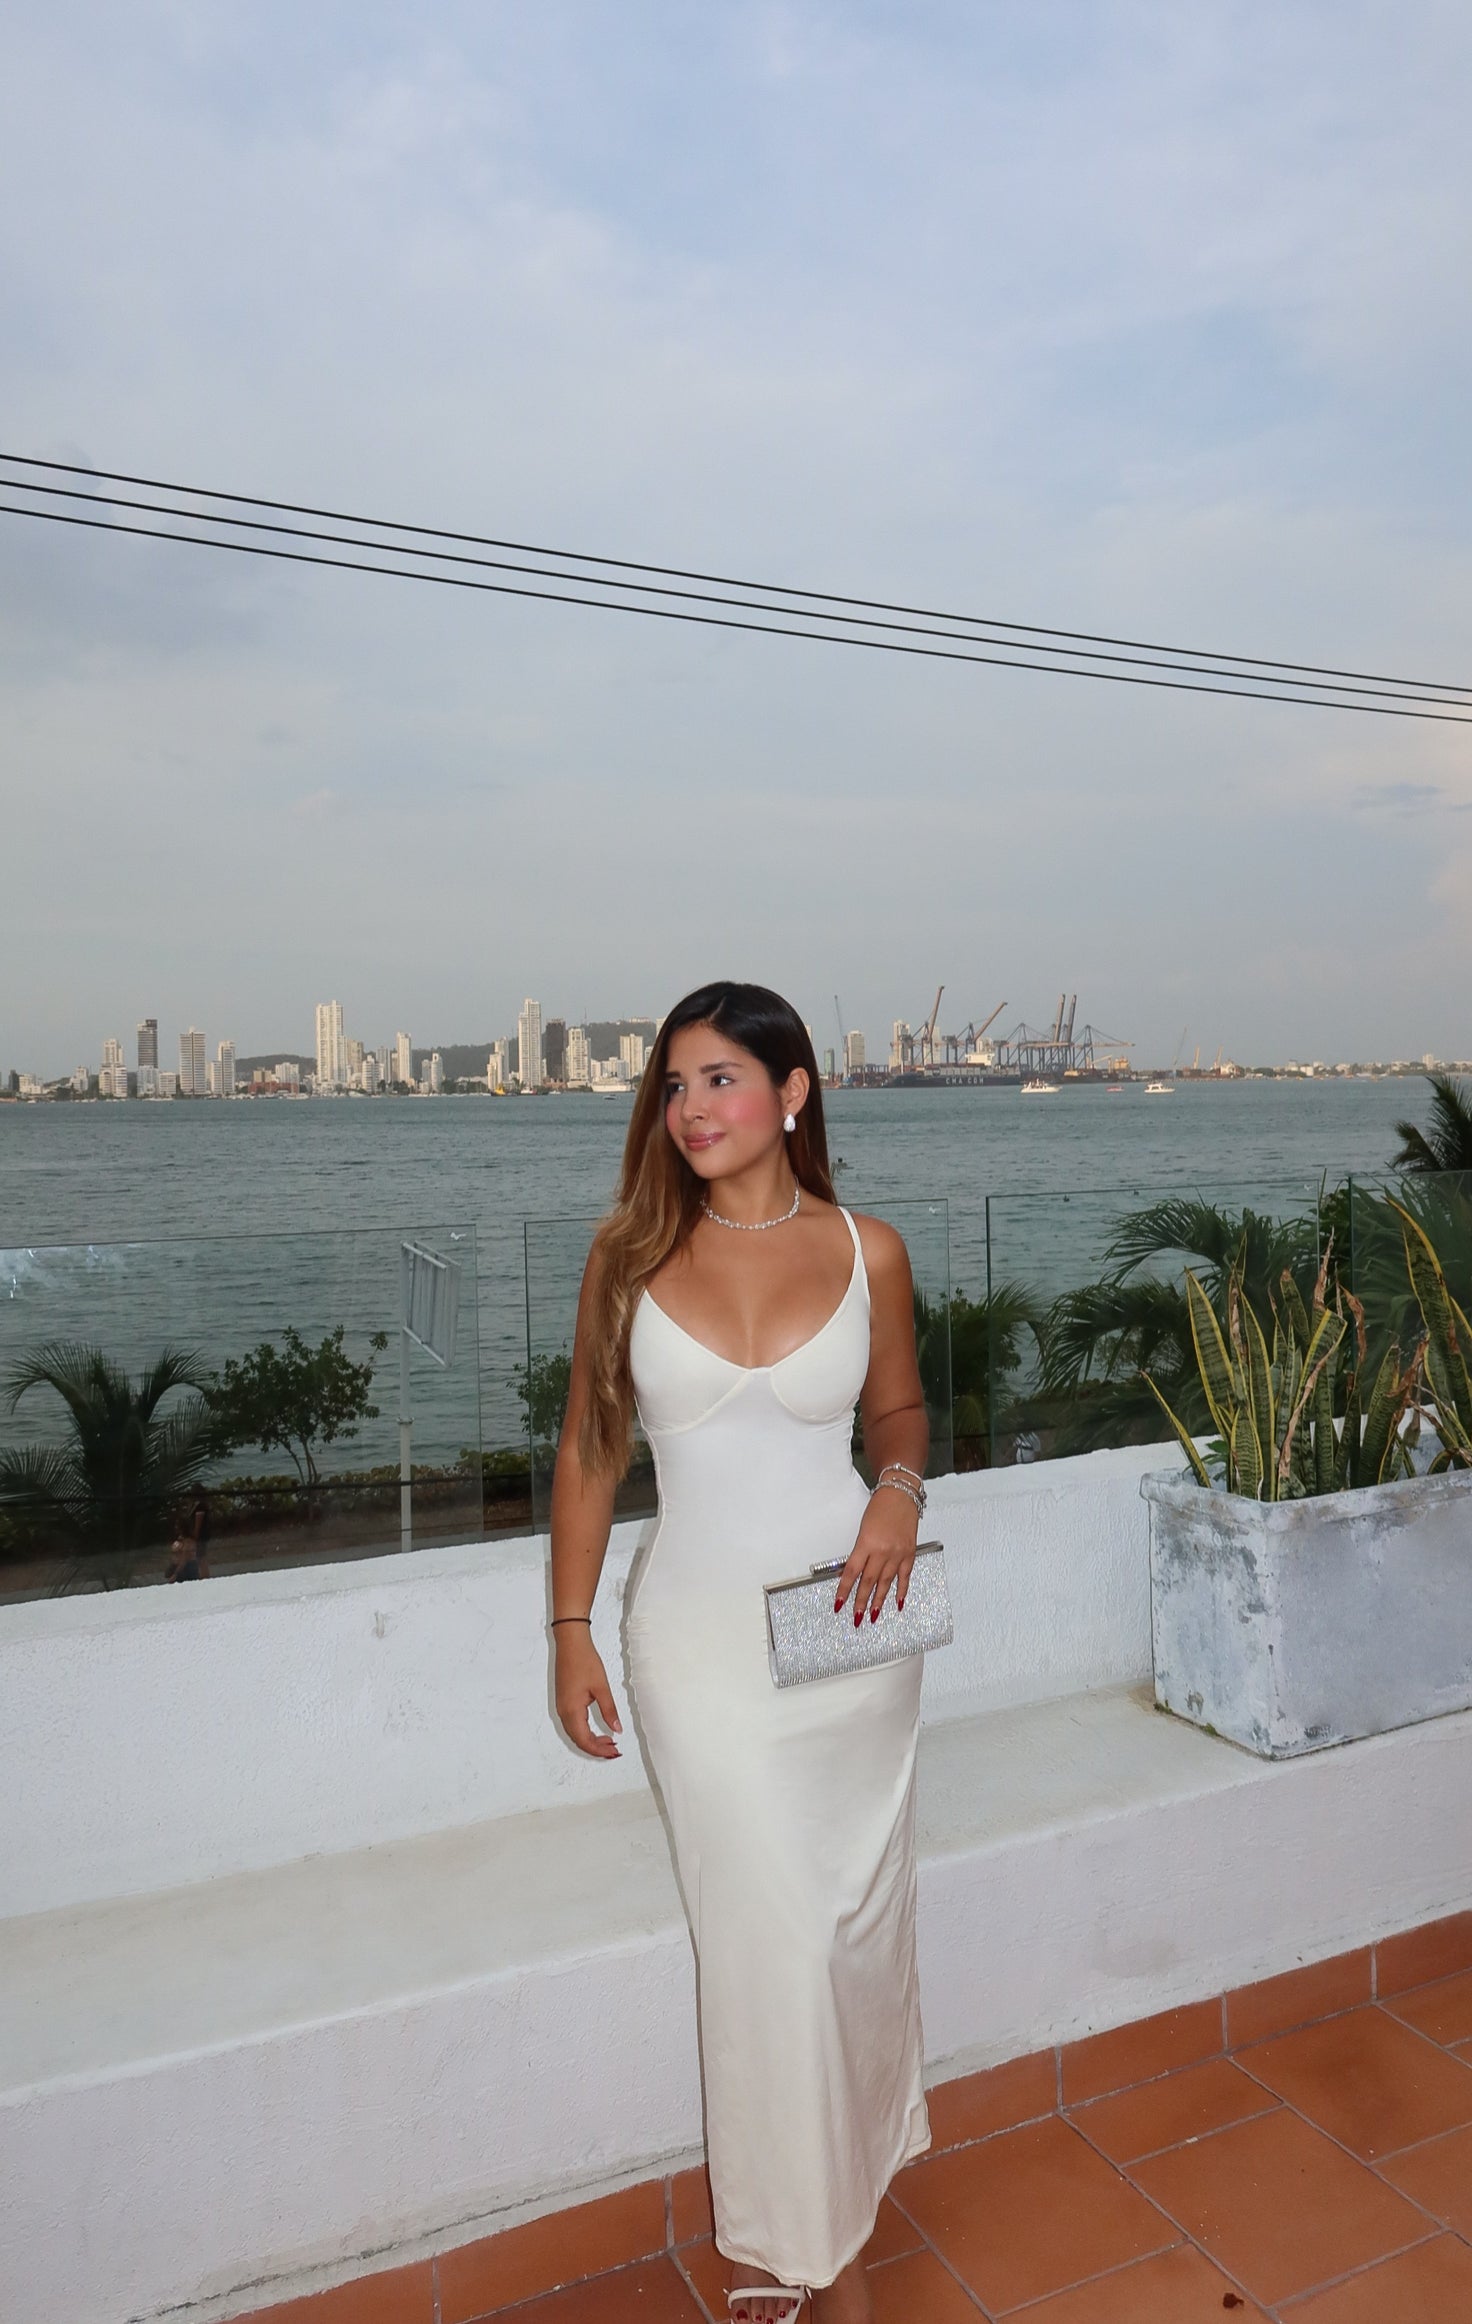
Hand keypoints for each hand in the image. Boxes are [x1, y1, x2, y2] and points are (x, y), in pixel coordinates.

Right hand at [554, 1630, 622, 1758]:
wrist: (570, 1644)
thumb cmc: (584, 1661)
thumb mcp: (601, 1687)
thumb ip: (609, 1710)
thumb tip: (617, 1729)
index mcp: (572, 1711)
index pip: (585, 1740)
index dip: (600, 1750)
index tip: (615, 1752)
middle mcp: (563, 1712)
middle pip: (578, 1740)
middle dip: (596, 1749)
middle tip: (615, 1751)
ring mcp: (562, 1707)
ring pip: (575, 1734)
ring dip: (591, 1741)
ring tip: (609, 1742)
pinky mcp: (563, 1701)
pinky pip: (573, 1725)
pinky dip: (585, 1732)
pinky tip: (597, 1730)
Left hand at [833, 1491, 918, 1627]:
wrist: (900, 1494)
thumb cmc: (879, 1507)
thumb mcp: (863, 1528)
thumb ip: (859, 1551)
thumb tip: (853, 1572)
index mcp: (866, 1543)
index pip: (852, 1572)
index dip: (844, 1590)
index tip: (839, 1604)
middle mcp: (882, 1551)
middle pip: (868, 1582)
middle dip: (861, 1602)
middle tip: (856, 1617)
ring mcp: (897, 1553)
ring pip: (886, 1583)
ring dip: (879, 1601)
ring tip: (873, 1616)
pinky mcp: (909, 1553)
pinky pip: (905, 1576)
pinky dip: (901, 1591)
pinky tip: (898, 1603)